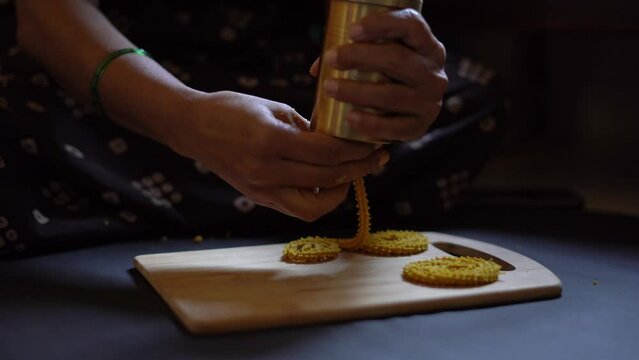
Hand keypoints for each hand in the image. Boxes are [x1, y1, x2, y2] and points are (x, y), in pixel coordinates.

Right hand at [166, 91, 388, 220]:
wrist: (194, 128)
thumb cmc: (232, 109)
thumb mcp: (273, 108)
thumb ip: (306, 126)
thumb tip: (338, 139)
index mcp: (270, 141)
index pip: (327, 153)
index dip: (356, 149)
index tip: (373, 142)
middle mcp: (266, 171)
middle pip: (328, 178)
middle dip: (359, 168)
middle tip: (377, 158)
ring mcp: (261, 189)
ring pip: (314, 206)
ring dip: (340, 192)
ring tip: (352, 175)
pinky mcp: (259, 198)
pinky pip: (298, 208)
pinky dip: (319, 199)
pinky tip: (328, 182)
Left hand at [310, 9, 446, 141]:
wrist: (400, 116)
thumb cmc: (383, 78)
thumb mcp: (377, 59)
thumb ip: (352, 55)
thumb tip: (318, 67)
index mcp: (427, 46)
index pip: (411, 25)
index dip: (382, 25)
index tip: (351, 31)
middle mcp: (434, 73)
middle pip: (398, 59)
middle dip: (360, 57)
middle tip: (331, 59)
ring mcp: (430, 102)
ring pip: (392, 95)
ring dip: (357, 91)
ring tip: (329, 87)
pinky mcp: (420, 127)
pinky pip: (395, 127)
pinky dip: (371, 123)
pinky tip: (350, 117)